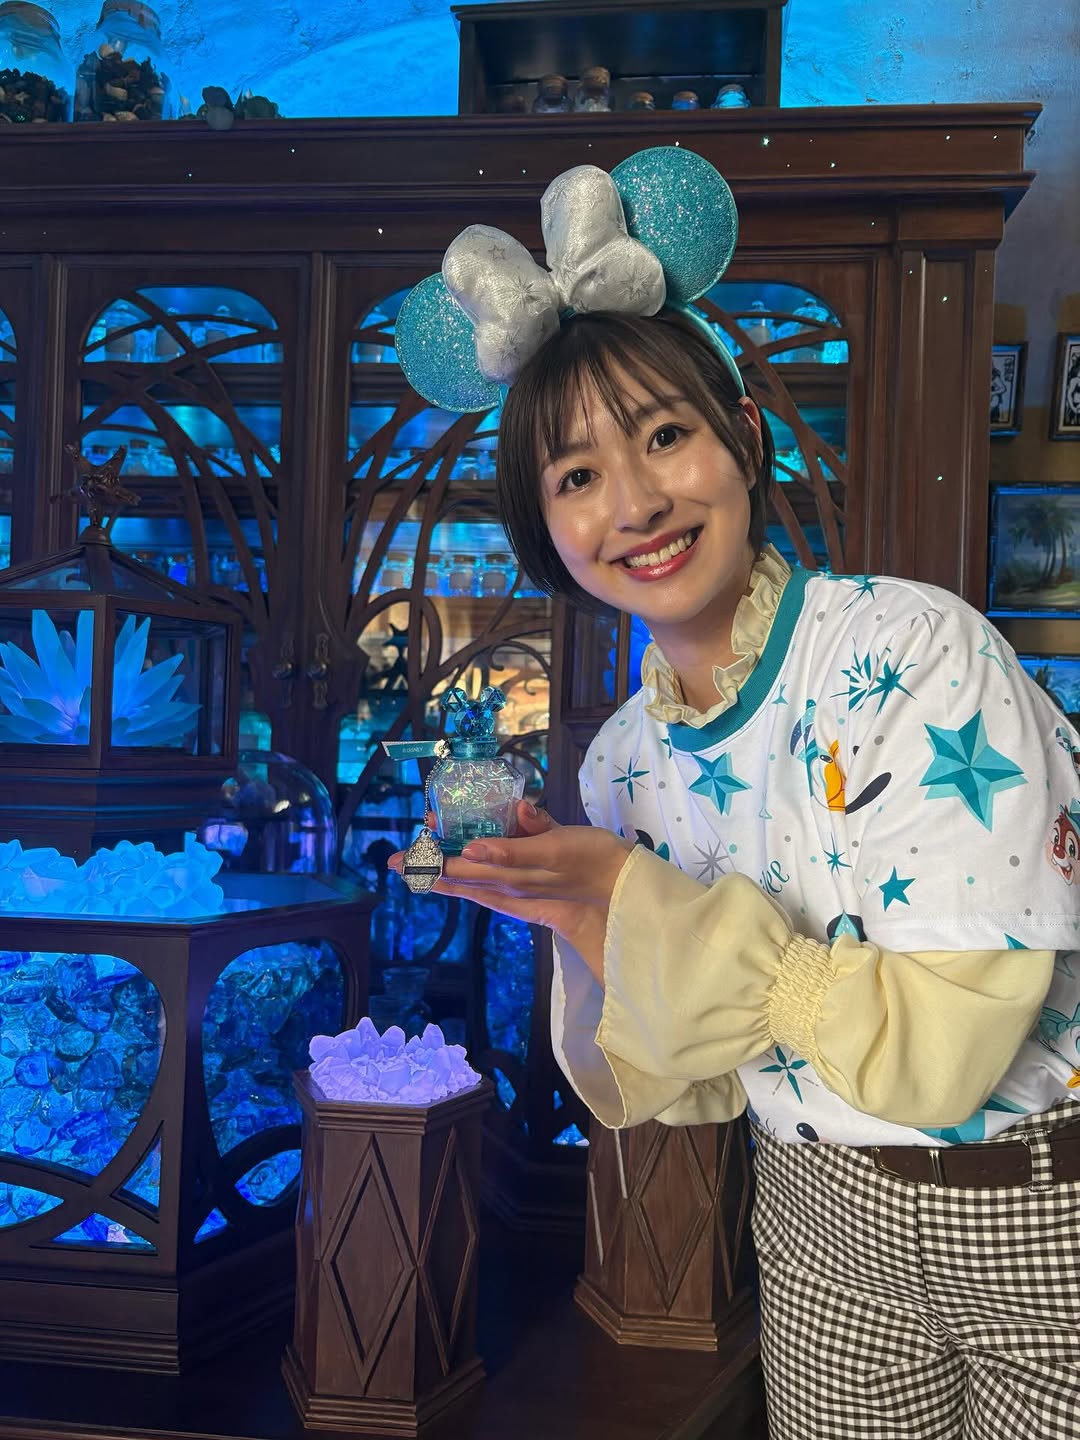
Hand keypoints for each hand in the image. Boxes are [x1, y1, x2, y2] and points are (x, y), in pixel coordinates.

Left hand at [387, 801, 633, 977]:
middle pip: (460, 876)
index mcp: (510, 871)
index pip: (460, 866)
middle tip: (395, 861)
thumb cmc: (593, 860)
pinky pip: (492, 889)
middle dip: (429, 866)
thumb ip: (517, 845)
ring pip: (472, 882)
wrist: (624, 888)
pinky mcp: (531, 892)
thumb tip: (474, 847)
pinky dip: (471, 885)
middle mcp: (508, 883)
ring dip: (444, 874)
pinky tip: (464, 884)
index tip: (401, 858)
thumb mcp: (558, 844)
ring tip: (417, 868)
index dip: (430, 861)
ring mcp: (519, 889)